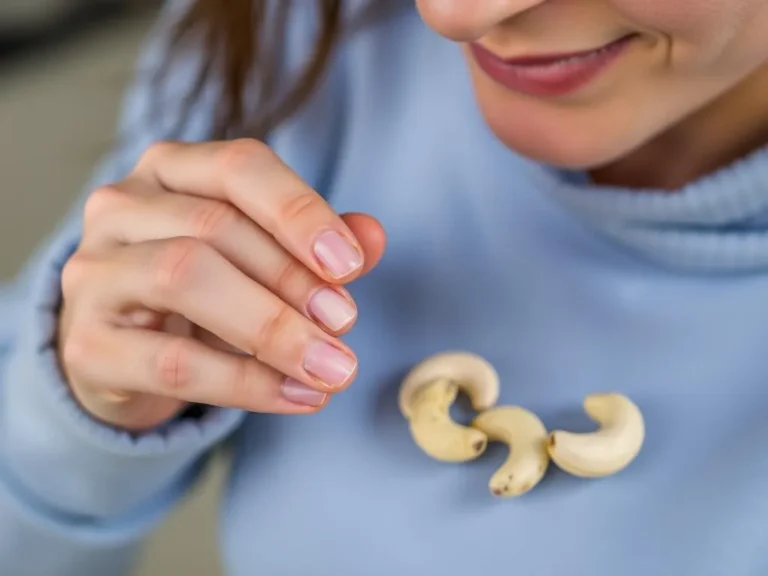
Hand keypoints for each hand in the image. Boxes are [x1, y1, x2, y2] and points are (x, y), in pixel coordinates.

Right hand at [57, 139, 385, 431]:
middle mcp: (121, 207)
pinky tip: (298, 396)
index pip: (240, 167)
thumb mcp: (258, 259)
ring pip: (184, 278)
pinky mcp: (86, 343)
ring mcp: (94, 272)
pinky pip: (172, 361)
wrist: (124, 352)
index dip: (300, 212)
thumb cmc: (202, 294)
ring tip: (331, 366)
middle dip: (292, 277)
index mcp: (170, 170)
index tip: (351, 265)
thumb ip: (313, 246)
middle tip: (345, 322)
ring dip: (272, 327)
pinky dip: (246, 382)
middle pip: (215, 227)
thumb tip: (372, 236)